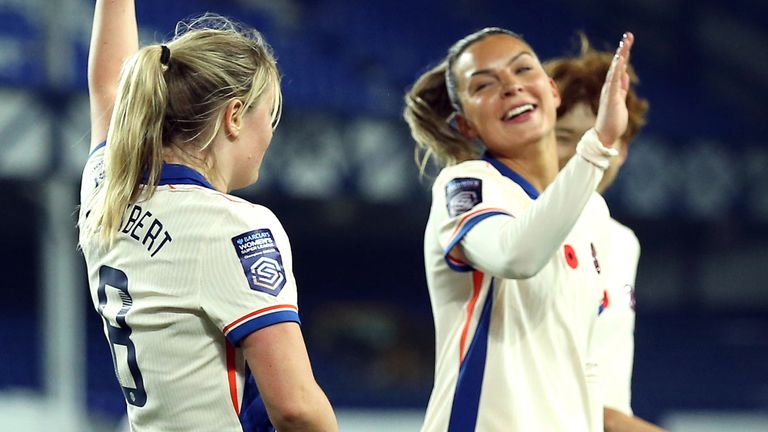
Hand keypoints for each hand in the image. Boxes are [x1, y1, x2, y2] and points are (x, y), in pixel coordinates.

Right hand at [594, 32, 633, 147]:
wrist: (605, 135)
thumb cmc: (612, 121)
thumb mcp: (620, 101)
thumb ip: (622, 89)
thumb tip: (625, 77)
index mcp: (613, 88)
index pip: (619, 68)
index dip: (623, 55)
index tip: (627, 42)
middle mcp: (609, 87)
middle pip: (617, 65)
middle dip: (623, 50)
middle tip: (628, 36)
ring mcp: (609, 92)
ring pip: (615, 70)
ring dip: (620, 56)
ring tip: (625, 43)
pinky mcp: (611, 98)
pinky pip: (614, 81)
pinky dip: (617, 70)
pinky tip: (620, 60)